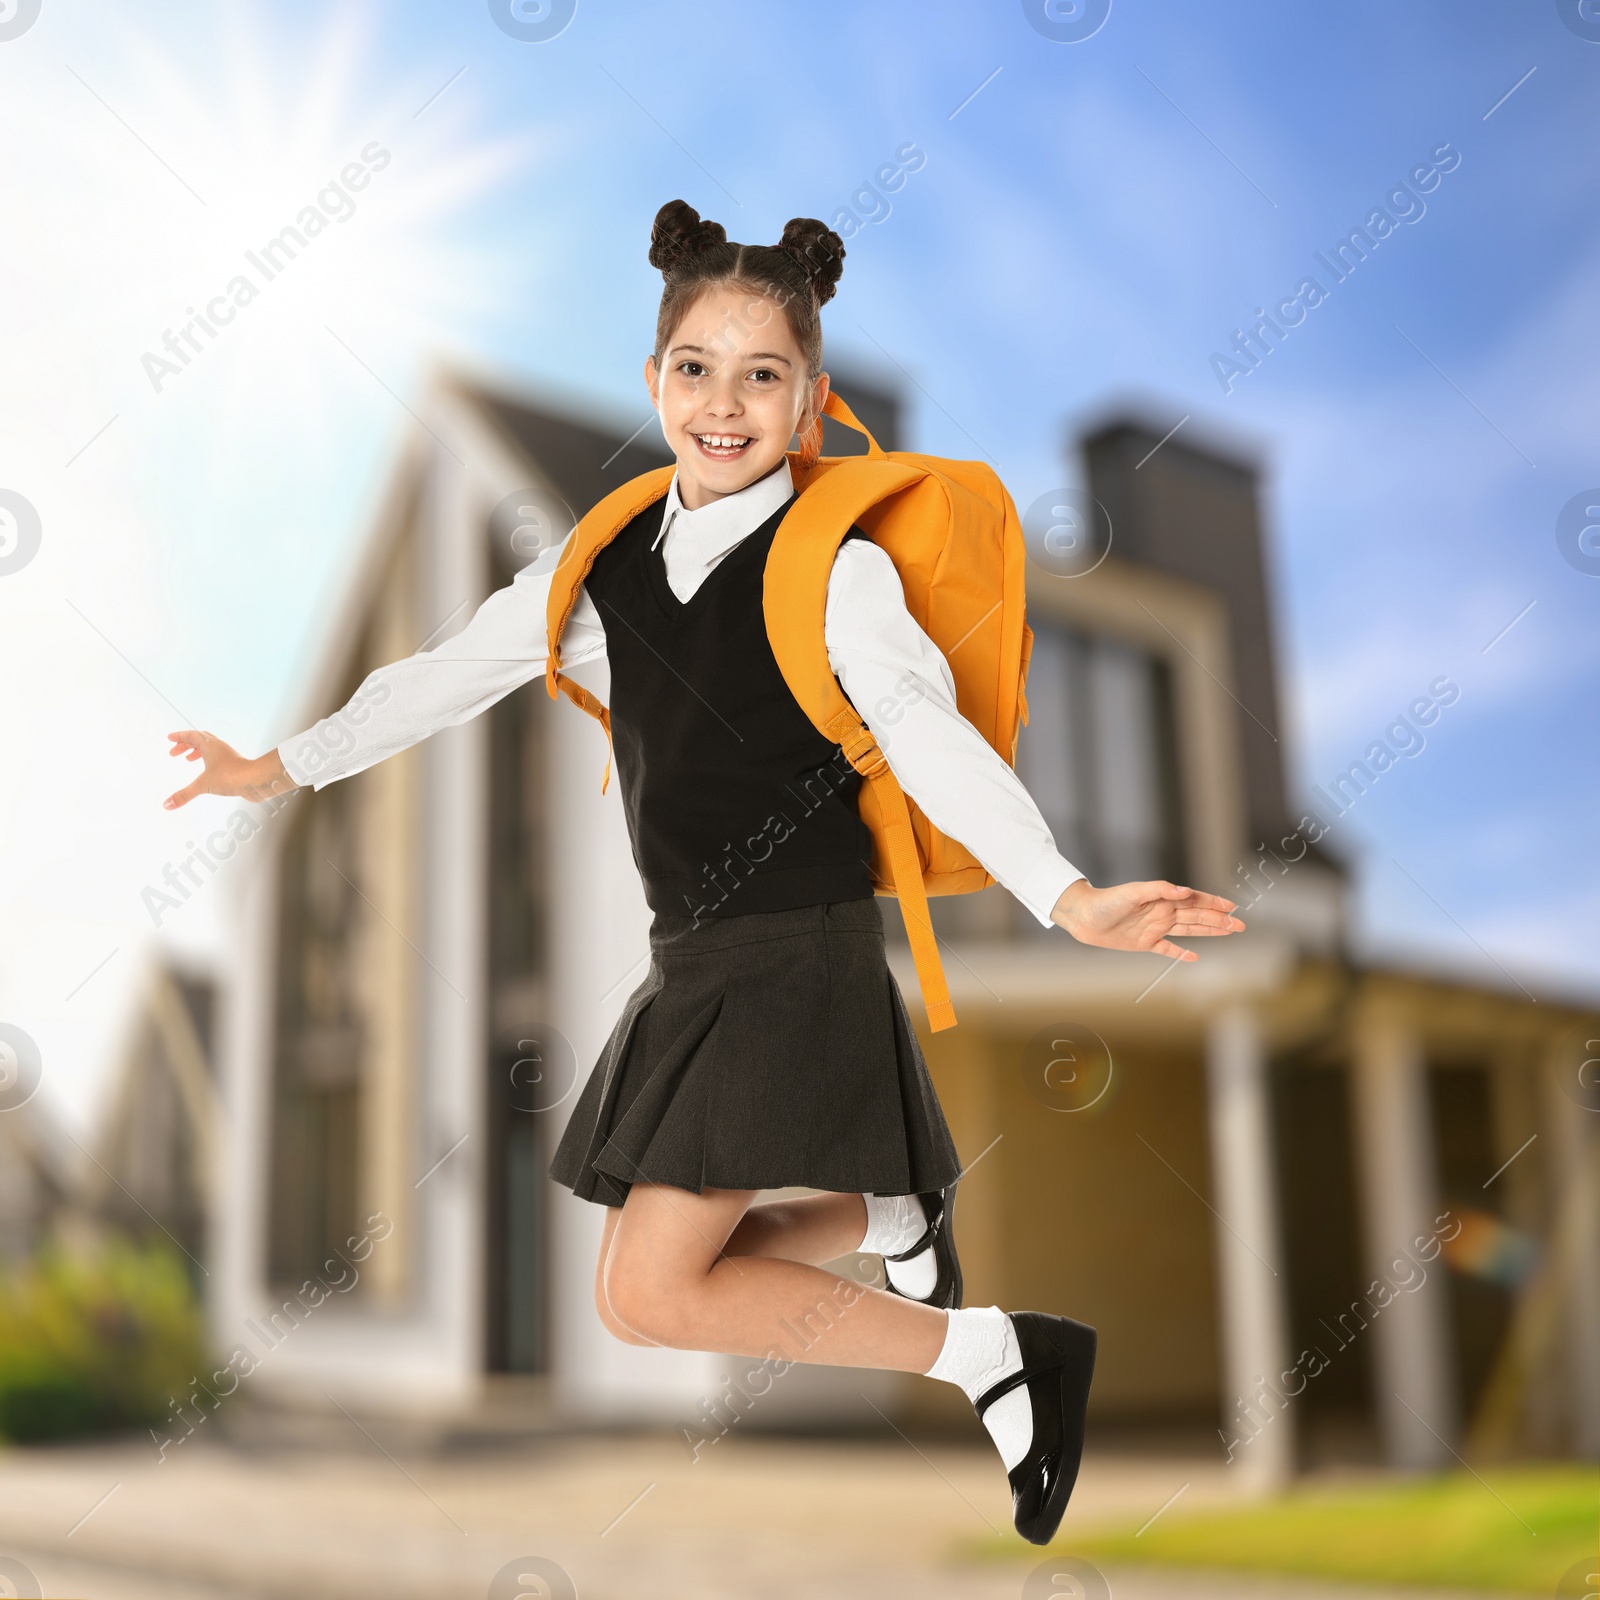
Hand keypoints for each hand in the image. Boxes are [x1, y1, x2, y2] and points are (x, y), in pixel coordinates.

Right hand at [164, 731, 297, 809]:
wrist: (256, 779)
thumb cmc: (231, 776)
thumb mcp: (203, 785)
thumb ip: (184, 795)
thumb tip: (166, 805)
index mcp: (210, 745)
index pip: (191, 735)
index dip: (179, 736)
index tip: (169, 739)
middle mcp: (219, 747)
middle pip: (199, 740)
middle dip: (185, 745)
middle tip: (174, 753)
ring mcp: (228, 755)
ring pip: (210, 747)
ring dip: (197, 751)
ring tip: (188, 760)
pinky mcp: (234, 764)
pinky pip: (218, 757)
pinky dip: (208, 760)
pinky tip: (207, 771)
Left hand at [1050, 877, 1242, 961]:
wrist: (1083, 917)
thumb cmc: (1106, 901)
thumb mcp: (1133, 892)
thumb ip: (1160, 890)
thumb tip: (1185, 890)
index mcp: (1162, 899)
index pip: (1194, 901)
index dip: (1213, 903)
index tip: (1232, 907)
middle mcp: (1162, 913)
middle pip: (1197, 917)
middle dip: (1219, 920)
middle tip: (1241, 925)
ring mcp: (1155, 928)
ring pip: (1189, 931)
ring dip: (1209, 932)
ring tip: (1228, 933)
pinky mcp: (1145, 943)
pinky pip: (1167, 949)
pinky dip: (1181, 953)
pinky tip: (1195, 957)